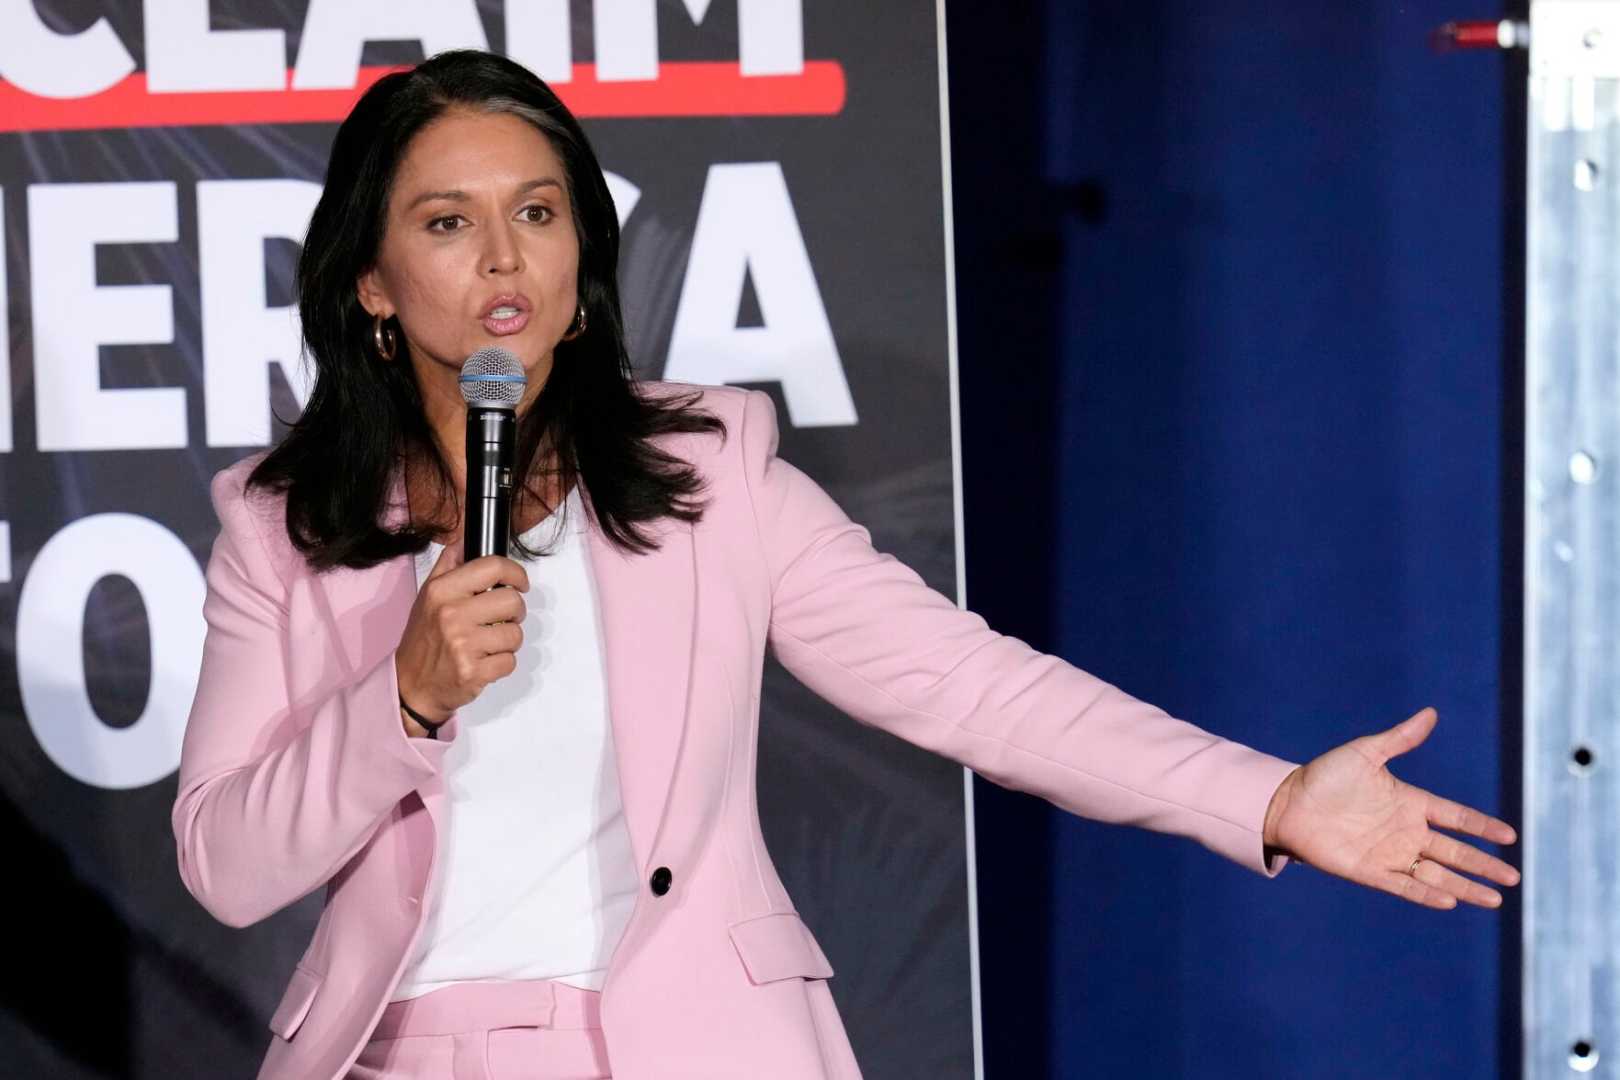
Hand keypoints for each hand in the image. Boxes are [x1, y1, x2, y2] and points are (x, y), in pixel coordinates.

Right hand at [394, 543, 528, 731]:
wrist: (410, 685)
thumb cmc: (423, 638)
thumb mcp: (427, 596)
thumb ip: (448, 566)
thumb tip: (465, 539)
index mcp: (442, 591)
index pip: (493, 567)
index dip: (515, 573)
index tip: (519, 583)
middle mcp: (452, 615)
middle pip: (513, 601)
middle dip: (515, 611)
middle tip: (502, 618)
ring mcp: (463, 645)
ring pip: (515, 634)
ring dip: (508, 640)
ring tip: (489, 643)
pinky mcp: (473, 672)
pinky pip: (510, 661)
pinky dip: (502, 663)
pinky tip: (484, 661)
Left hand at [1261, 707, 1519, 908]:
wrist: (1286, 802)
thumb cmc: (1325, 776)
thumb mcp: (1365, 753)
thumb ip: (1400, 739)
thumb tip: (1430, 713)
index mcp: (1410, 803)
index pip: (1456, 817)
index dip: (1481, 826)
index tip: (1509, 836)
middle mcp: (1405, 832)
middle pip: (1454, 851)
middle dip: (1483, 865)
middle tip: (1512, 879)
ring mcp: (1389, 854)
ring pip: (1436, 874)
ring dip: (1464, 887)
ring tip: (1494, 900)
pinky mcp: (1369, 872)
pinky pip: (1404, 886)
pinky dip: (1426, 894)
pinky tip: (1448, 901)